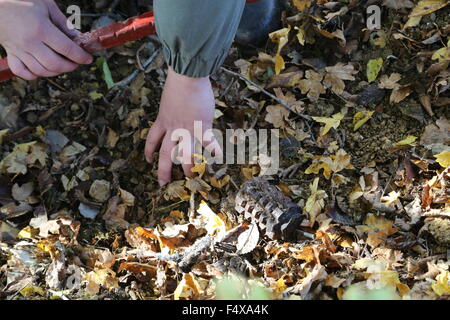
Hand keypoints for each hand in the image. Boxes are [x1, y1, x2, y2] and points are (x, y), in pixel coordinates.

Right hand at [0, 0, 91, 79]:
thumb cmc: (22, 0)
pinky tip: (43, 69)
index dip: (80, 56)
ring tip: (63, 65)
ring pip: (40, 70)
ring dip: (56, 72)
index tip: (88, 58)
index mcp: (41, 29)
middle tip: (77, 62)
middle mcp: (29, 42)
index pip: (66, 49)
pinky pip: (21, 72)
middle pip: (55, 64)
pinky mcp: (10, 53)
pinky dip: (33, 75)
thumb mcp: (46, 6)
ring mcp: (18, 50)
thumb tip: (78, 38)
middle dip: (70, 66)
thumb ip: (63, 23)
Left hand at [145, 67, 221, 185]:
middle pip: (165, 154)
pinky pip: (208, 142)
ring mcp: (187, 129)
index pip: (152, 139)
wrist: (187, 77)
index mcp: (163, 120)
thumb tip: (177, 110)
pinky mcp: (202, 126)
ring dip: (188, 168)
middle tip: (162, 183)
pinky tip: (218, 157)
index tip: (148, 160)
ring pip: (185, 155)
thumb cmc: (178, 82)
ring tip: (191, 177)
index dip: (149, 151)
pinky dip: (214, 150)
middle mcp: (173, 129)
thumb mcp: (168, 100)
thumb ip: (171, 109)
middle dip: (163, 170)